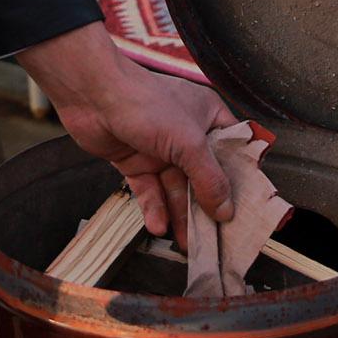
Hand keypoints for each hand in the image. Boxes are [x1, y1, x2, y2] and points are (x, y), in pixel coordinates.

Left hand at [18, 21, 238, 237]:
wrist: (92, 95)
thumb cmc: (145, 102)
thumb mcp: (189, 142)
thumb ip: (209, 179)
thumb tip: (226, 210)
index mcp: (209, 117)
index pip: (232, 153)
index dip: (239, 180)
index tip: (245, 208)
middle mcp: (186, 134)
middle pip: (203, 178)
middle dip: (207, 207)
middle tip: (215, 236)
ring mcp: (160, 149)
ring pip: (176, 189)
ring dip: (180, 215)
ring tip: (186, 242)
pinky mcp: (135, 161)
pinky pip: (150, 191)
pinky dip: (154, 208)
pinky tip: (159, 226)